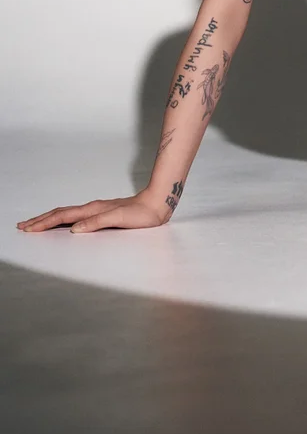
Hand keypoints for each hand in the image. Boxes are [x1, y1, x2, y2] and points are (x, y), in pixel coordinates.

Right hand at [17, 188, 169, 233]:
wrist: (157, 204)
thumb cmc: (141, 214)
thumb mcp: (120, 219)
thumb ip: (97, 222)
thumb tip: (74, 229)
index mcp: (93, 210)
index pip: (63, 216)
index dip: (44, 223)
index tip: (29, 228)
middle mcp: (92, 208)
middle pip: (60, 213)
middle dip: (41, 220)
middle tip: (23, 226)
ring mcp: (96, 210)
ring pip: (67, 214)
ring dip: (50, 219)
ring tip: (37, 224)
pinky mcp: (102, 213)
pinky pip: (76, 216)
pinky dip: (64, 220)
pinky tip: (63, 224)